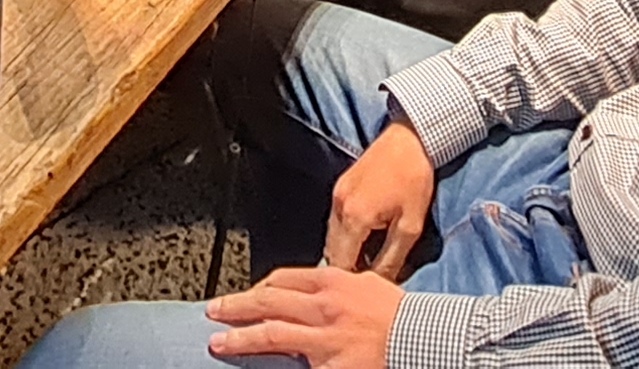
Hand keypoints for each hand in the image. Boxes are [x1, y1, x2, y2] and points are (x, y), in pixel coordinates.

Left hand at [206, 267, 404, 368]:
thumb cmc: (401, 314)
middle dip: (236, 307)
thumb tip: (314, 293)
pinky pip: (295, 368)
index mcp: (332, 282)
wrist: (423, 339)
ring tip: (219, 342)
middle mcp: (323, 307)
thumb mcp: (368, 286)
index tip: (247, 294)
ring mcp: (324, 338)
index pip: (283, 279)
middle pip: (268, 302)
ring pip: (271, 333)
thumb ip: (339, 286)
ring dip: (240, 338)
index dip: (259, 288)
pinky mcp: (330, 367)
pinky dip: (275, 367)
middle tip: (214, 311)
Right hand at [322, 119, 437, 278]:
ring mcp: (336, 194)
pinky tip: (363, 238)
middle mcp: (338, 207)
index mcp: (354, 218)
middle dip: (346, 268)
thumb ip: (392, 258)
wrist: (410, 139)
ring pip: (331, 237)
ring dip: (344, 251)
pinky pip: (335, 221)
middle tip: (365, 278)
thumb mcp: (410, 225)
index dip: (352, 281)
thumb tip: (381, 282)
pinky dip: (344, 235)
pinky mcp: (340, 186)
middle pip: (331, 252)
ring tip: (366, 259)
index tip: (366, 289)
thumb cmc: (414, 180)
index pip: (341, 264)